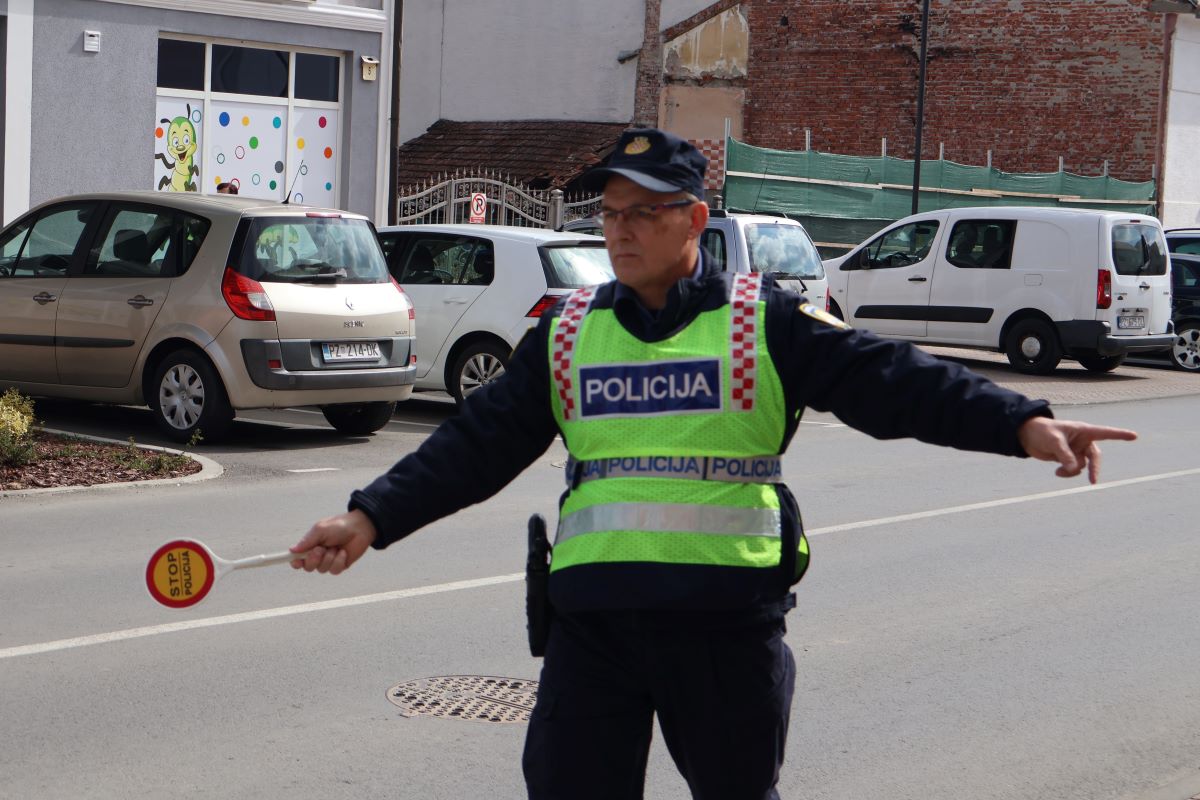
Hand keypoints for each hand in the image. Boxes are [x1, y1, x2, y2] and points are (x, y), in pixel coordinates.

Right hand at [290, 509, 377, 574]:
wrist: (360, 527)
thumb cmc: (340, 525)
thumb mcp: (321, 529)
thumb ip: (307, 541)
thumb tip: (292, 550)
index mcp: (311, 545)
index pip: (297, 558)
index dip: (294, 562)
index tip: (295, 561)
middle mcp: (318, 554)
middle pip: (308, 567)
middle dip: (314, 559)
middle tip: (321, 549)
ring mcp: (329, 561)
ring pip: (322, 569)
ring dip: (329, 558)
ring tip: (335, 546)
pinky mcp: (339, 565)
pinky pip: (334, 570)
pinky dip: (338, 561)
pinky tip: (343, 552)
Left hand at [1017, 416, 1136, 483]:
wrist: (1027, 436)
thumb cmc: (1041, 431)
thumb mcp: (1053, 441)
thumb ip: (1065, 455)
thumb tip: (1074, 469)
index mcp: (1083, 430)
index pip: (1105, 433)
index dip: (1120, 434)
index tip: (1134, 436)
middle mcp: (1083, 441)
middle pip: (1095, 457)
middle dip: (1094, 469)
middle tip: (1093, 481)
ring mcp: (1077, 450)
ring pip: (1083, 466)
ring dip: (1073, 471)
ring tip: (1059, 471)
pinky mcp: (1069, 458)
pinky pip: (1074, 469)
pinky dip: (1068, 473)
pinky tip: (1057, 472)